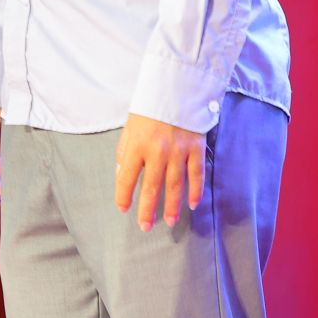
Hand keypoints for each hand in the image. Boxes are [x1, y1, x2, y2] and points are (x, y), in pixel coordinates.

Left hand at [115, 113, 205, 230]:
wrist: (174, 90)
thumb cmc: (147, 111)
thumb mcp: (129, 129)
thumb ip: (125, 153)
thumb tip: (122, 175)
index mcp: (136, 145)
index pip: (126, 177)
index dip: (124, 195)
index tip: (123, 208)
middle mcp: (157, 151)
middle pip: (151, 187)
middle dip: (148, 209)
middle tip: (145, 227)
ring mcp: (178, 151)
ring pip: (175, 185)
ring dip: (172, 206)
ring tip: (170, 222)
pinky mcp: (195, 149)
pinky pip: (196, 174)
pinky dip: (195, 191)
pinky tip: (193, 204)